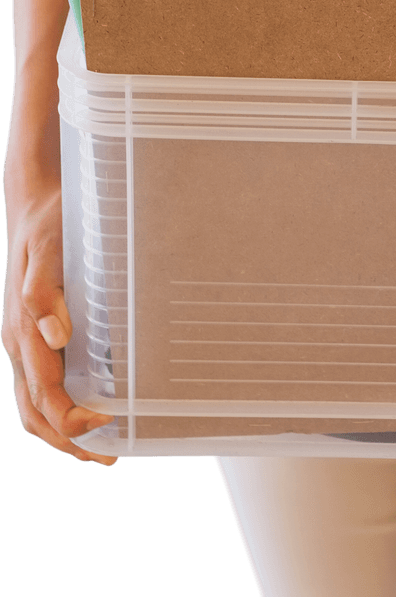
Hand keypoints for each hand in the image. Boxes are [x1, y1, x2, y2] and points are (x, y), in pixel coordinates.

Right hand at [2, 180, 117, 463]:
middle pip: (36, 411)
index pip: (44, 395)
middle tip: (108, 456)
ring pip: (36, 402)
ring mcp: (25, 340)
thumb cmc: (49, 225)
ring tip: (102, 447)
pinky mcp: (34, 333)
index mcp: (22, 331)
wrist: (37, 204)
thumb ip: (45, 293)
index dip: (72, 421)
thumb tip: (54, 337)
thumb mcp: (50, 250)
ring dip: (64, 431)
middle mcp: (20, 342)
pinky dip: (61, 407)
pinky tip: (89, 407)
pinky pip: (43, 382)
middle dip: (68, 440)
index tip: (106, 427)